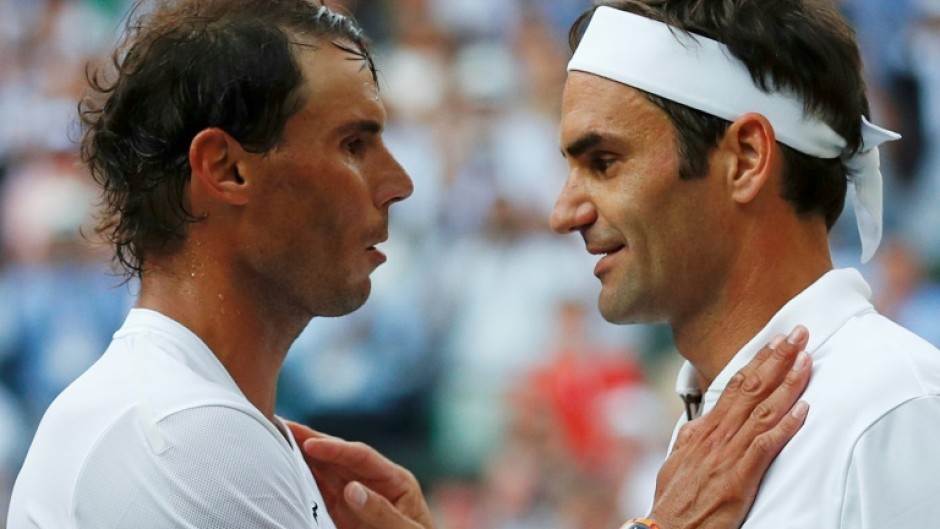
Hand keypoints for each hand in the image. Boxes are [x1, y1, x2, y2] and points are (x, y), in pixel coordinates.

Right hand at [286, 422, 436, 528]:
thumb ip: (382, 511)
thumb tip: (352, 490)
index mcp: (395, 479)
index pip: (362, 456)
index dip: (335, 449)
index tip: (310, 444)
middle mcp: (372, 481)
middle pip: (338, 457)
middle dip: (311, 440)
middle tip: (282, 424)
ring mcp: (355, 495)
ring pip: (324, 470)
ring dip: (301, 455)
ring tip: (276, 438)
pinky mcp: (341, 511)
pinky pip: (318, 491)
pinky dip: (300, 479)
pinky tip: (284, 468)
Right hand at [639, 326, 811, 528]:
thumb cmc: (673, 500)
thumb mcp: (678, 460)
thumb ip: (693, 438)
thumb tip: (701, 423)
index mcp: (703, 429)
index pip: (736, 385)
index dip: (759, 361)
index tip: (776, 341)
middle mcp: (716, 435)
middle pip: (751, 388)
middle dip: (777, 358)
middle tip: (798, 334)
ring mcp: (727, 454)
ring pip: (762, 410)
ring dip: (787, 383)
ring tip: (806, 360)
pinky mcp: (738, 476)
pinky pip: (766, 445)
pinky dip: (786, 426)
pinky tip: (803, 410)